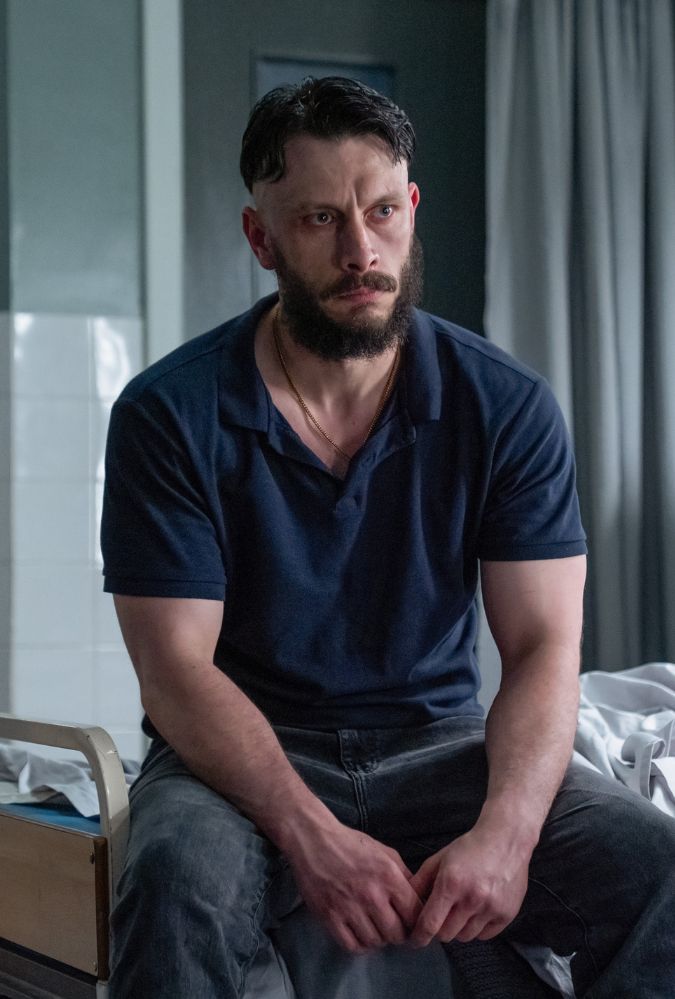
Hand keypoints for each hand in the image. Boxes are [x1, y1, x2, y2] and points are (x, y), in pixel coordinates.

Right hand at [286, 822, 422, 953]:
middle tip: (392, 928)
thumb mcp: (385, 852)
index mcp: (389, 876)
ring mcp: (349, 908)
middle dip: (398, 934)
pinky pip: (352, 946)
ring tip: (375, 929)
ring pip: (375, 942)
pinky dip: (359, 945)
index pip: (414, 914)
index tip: (411, 924)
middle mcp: (371, 894)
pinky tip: (359, 934)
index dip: (416, 923)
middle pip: (396, 934)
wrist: (313, 840)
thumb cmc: (351, 843)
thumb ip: (404, 874)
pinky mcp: (329, 917)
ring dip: (378, 939)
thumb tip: (418, 898)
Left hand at [408, 826, 530, 946]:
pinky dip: (477, 929)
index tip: (415, 940)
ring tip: (461, 910)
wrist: (506, 839)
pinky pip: (485, 935)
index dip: (419, 936)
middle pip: (446, 935)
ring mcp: (491, 908)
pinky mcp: (507, 914)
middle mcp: (472, 899)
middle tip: (441, 917)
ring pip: (465, 937)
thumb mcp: (440, 858)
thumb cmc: (470, 847)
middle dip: (439, 929)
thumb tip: (405, 904)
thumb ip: (420, 881)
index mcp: (451, 883)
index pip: (430, 924)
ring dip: (458, 929)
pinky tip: (477, 911)